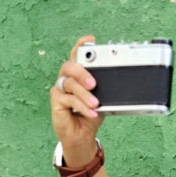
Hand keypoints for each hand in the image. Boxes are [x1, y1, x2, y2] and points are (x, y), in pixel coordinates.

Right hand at [50, 35, 105, 162]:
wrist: (82, 136)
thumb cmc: (91, 115)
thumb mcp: (102, 100)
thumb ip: (105, 90)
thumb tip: (120, 82)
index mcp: (78, 76)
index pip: (77, 56)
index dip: (81, 45)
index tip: (91, 40)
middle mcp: (66, 79)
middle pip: (69, 66)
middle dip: (82, 72)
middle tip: (94, 84)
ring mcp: (59, 90)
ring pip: (69, 84)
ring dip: (84, 94)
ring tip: (96, 104)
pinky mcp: (56, 102)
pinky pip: (68, 100)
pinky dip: (82, 106)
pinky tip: (91, 113)